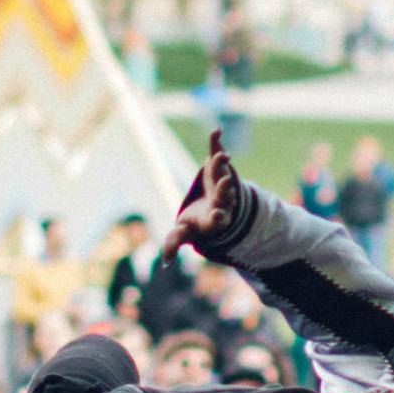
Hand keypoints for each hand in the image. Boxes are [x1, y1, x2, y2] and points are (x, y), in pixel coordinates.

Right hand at [163, 129, 243, 260]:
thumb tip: (167, 261)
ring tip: (221, 155)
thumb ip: (175, 242)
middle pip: (225, 196)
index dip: (218, 217)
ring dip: (221, 166)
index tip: (218, 215)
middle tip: (227, 181)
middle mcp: (222, 202)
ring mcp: (222, 184)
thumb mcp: (185, 233)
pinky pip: (217, 154)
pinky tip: (216, 131)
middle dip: (225, 189)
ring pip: (223, 175)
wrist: (212, 207)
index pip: (218, 219)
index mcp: (214, 219)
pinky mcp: (218, 168)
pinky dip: (216, 144)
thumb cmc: (196, 224)